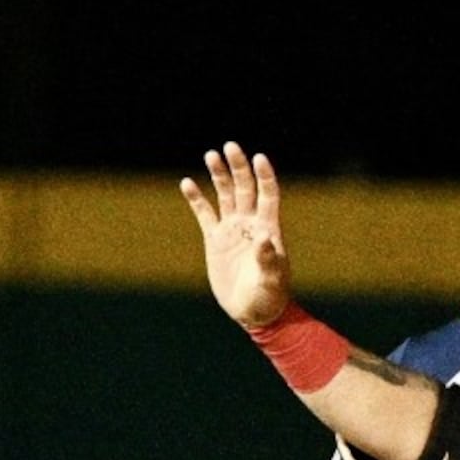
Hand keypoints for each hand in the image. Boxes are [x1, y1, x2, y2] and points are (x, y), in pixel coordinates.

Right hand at [180, 142, 293, 329]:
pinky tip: (187, 182)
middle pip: (245, 188)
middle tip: (229, 146)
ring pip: (225, 195)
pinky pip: (204, 213)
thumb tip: (265, 239)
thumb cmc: (269, 299)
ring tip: (211, 155)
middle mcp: (251, 225)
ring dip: (219, 175)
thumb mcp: (271, 282)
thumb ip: (269, 261)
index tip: (259, 157)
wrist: (253, 313)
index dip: (264, 176)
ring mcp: (232, 230)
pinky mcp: (215, 240)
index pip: (268, 196)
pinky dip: (196, 198)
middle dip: (238, 167)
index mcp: (269, 230)